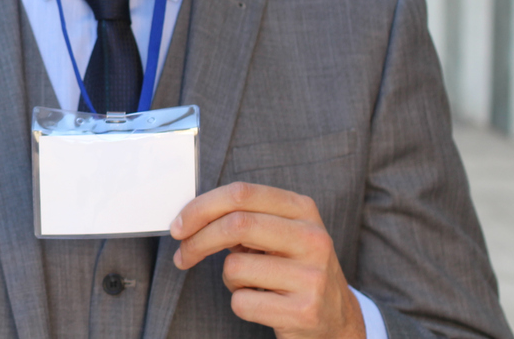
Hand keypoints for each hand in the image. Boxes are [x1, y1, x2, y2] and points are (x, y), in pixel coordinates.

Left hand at [169, 182, 365, 338]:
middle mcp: (312, 237)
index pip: (241, 194)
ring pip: (235, 267)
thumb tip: (188, 218)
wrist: (335, 319)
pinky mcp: (304, 311)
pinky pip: (242, 302)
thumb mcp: (278, 234)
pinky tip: (264, 304)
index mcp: (302, 209)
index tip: (178, 226)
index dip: (200, 207)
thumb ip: (243, 218)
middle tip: (181, 255)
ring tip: (253, 284)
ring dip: (229, 279)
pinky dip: (241, 304)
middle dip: (197, 241)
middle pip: (235, 224)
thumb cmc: (292, 269)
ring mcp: (312, 275)